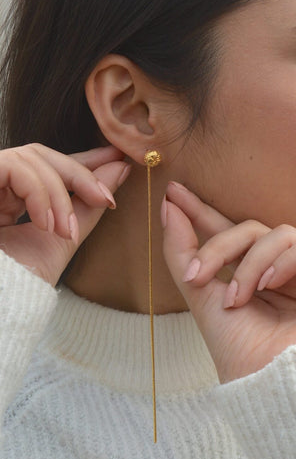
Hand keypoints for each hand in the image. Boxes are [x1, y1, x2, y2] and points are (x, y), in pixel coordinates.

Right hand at [0, 143, 129, 285]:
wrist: (0, 303)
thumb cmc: (20, 282)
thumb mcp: (62, 238)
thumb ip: (88, 204)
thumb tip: (119, 169)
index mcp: (10, 199)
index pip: (48, 168)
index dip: (83, 160)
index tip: (119, 158)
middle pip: (40, 155)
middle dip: (80, 173)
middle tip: (105, 199)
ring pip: (30, 158)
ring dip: (59, 195)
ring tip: (65, 231)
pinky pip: (13, 167)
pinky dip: (38, 193)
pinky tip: (45, 224)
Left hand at [163, 182, 295, 382]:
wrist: (274, 391)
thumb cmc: (242, 353)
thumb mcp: (204, 297)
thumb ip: (184, 253)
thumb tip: (168, 206)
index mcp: (260, 277)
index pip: (236, 235)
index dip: (206, 214)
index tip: (174, 194)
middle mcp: (291, 273)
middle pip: (255, 230)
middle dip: (221, 245)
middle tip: (199, 275)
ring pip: (282, 234)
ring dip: (252, 262)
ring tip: (239, 296)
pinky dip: (290, 259)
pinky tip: (272, 284)